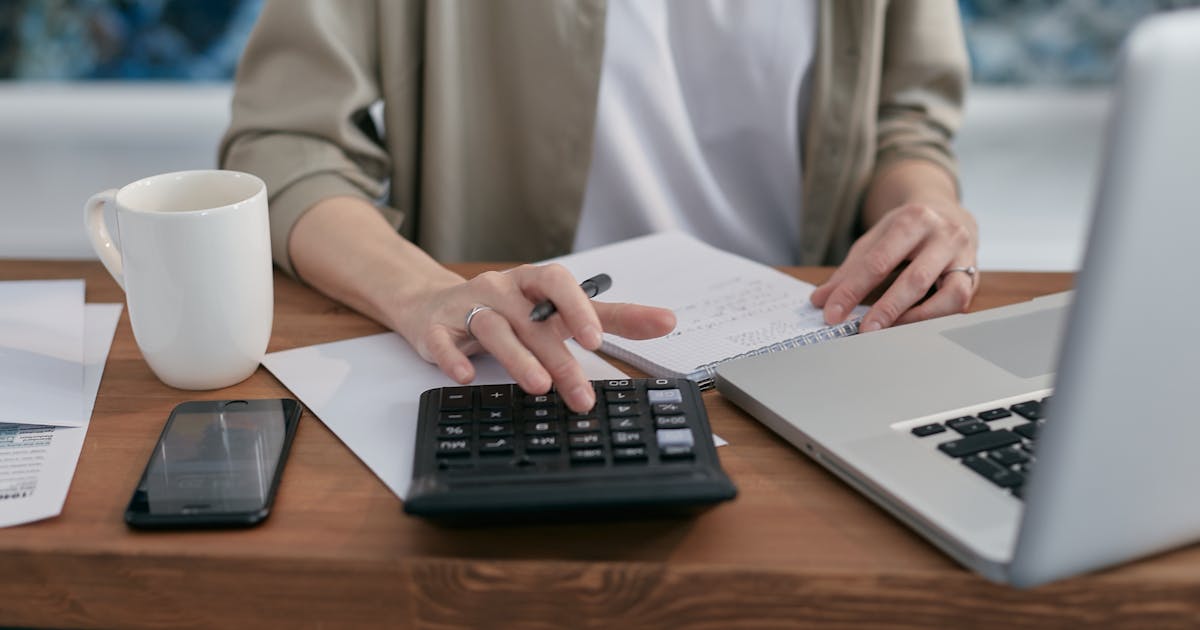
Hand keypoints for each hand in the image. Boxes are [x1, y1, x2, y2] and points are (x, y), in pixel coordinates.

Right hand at [395, 264, 675, 412]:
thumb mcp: (557, 311)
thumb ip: (610, 317)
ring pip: (492, 328)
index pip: (560, 284)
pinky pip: (442, 341)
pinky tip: (465, 376)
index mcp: (533, 283)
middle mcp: (502, 290)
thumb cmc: (507, 309)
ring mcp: (467, 307)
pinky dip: (453, 357)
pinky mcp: (435, 328)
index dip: (579, 308)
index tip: (598, 339)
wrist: (431, 304)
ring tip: (538, 386)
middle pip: (532, 321)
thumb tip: (667, 320)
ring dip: (517, 357)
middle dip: (559, 358)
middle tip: (581, 395)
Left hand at [811, 200, 978, 331]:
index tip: (832, 313)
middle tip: (862, 330)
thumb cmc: (906, 230)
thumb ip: (849, 270)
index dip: (852, 291)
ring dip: (915, 318)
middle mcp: (942, 235)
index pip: (877, 262)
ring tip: (888, 333)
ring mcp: (963, 255)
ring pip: (946, 295)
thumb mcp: (875, 239)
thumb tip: (821, 300)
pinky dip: (935, 317)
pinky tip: (911, 326)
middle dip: (885, 309)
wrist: (947, 213)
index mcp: (911, 220)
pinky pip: (959, 303)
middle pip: (913, 279)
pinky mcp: (974, 275)